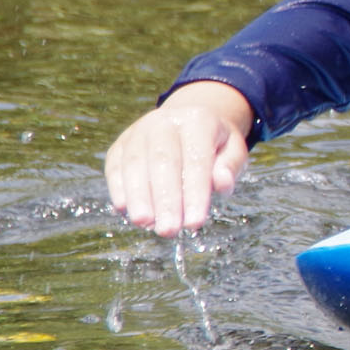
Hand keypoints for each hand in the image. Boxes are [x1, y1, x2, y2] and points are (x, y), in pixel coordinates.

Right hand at [105, 80, 255, 236]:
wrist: (188, 118)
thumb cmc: (214, 143)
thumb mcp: (233, 149)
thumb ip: (230, 166)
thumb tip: (222, 185)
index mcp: (198, 120)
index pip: (196, 160)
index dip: (195, 194)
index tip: (194, 223)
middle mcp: (165, 122)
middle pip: (163, 162)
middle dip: (165, 200)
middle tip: (168, 230)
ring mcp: (139, 131)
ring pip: (135, 164)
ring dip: (139, 197)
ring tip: (145, 224)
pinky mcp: (120, 144)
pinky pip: (115, 166)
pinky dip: (118, 188)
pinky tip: (125, 210)